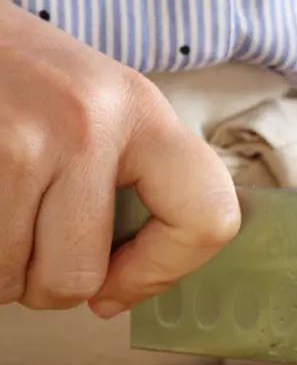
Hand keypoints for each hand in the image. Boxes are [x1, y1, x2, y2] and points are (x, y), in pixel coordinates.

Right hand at [0, 0, 239, 316]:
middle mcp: (89, 123)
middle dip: (51, 283)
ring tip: (4, 214)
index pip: (207, 217)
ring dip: (5, 269)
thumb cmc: (19, 75)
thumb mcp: (96, 107)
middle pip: (80, 277)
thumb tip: (122, 289)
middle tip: (36, 244)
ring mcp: (22, 142)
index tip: (120, 283)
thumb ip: (130, 180)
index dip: (163, 273)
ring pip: (18, 280)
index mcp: (140, 109)